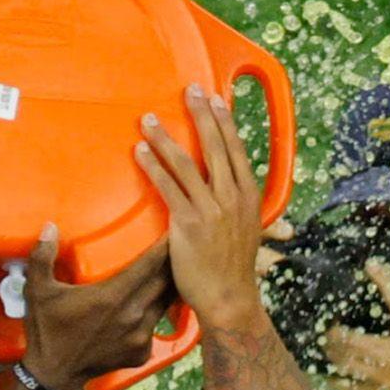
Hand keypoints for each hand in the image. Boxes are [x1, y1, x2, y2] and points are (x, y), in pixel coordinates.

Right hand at [19, 223, 172, 389]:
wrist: (55, 375)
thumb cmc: (47, 330)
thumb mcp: (38, 292)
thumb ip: (42, 258)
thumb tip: (49, 227)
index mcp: (112, 297)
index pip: (149, 265)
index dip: (164, 247)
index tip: (173, 231)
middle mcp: (132, 316)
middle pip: (164, 282)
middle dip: (172, 263)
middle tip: (176, 246)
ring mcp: (140, 337)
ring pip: (165, 304)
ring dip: (168, 287)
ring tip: (173, 271)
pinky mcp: (142, 352)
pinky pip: (156, 327)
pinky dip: (156, 314)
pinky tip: (154, 304)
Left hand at [135, 83, 270, 328]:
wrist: (229, 300)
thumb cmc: (233, 269)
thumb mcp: (246, 231)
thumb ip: (236, 207)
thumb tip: (226, 190)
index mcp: (249, 196)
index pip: (237, 149)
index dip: (225, 122)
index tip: (216, 99)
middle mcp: (233, 197)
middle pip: (215, 146)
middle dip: (200, 114)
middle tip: (188, 90)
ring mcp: (212, 209)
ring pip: (187, 162)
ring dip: (166, 136)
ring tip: (148, 119)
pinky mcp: (188, 223)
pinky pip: (168, 186)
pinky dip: (153, 165)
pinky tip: (140, 151)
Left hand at [323, 262, 389, 389]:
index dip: (384, 279)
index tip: (371, 264)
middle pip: (349, 337)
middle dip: (332, 331)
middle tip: (328, 326)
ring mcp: (382, 377)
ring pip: (342, 361)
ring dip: (330, 352)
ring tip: (326, 346)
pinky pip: (347, 386)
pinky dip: (336, 378)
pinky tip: (331, 374)